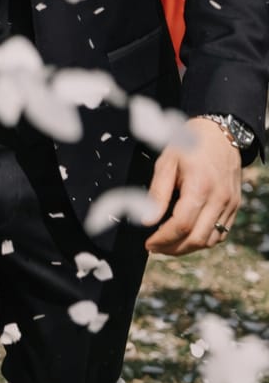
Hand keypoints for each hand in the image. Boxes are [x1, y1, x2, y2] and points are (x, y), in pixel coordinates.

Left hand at [145, 116, 241, 254]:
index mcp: (200, 186)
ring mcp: (230, 204)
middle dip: (173, 248)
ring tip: (168, 244)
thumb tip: (147, 220)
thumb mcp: (166, 163)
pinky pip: (221, 233)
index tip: (148, 242)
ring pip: (210, 241)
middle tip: (155, 247)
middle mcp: (219, 199)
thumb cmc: (189, 144)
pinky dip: (203, 240)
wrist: (220, 133)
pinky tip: (187, 237)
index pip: (181, 225)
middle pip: (197, 239)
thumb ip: (157, 193)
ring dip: (188, 248)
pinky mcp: (234, 206)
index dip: (163, 238)